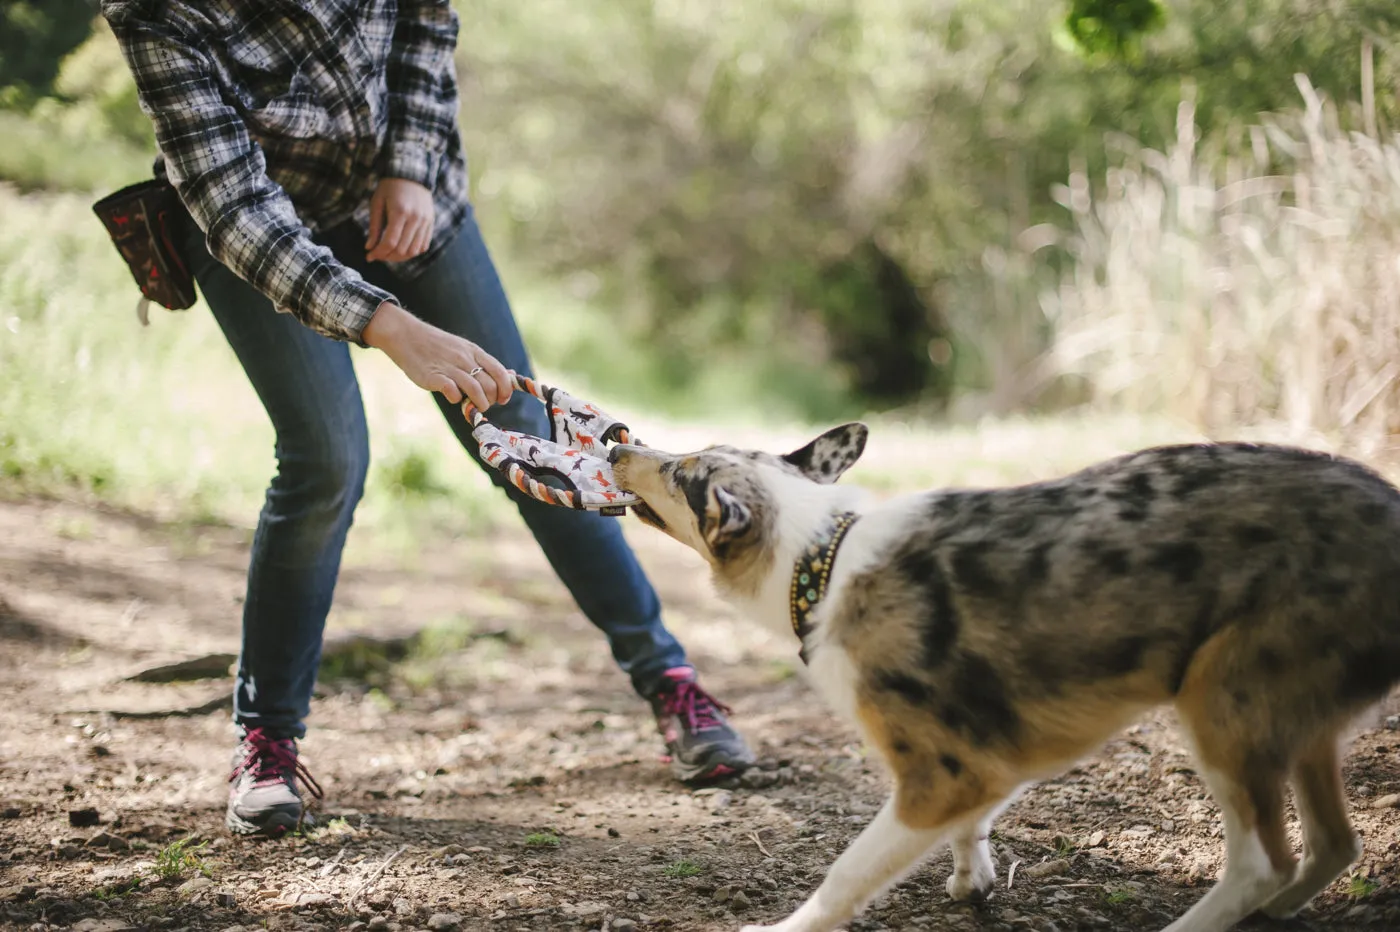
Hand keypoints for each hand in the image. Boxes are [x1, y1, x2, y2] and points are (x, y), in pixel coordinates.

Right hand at [362, 301, 512, 410]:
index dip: (506, 389)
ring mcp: (449, 367)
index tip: (503, 399)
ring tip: (475, 408)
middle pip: (490, 385)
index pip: (500, 372)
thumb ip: (484, 363)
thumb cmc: (438, 346)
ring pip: (475, 390)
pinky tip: (453, 398)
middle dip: (492, 400)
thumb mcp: (465, 349)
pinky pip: (452, 392)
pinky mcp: (434, 377)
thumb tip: (510, 375)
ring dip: (479, 404)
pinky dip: (457, 400)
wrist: (406, 336)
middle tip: (485, 404)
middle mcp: (465, 359)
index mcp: (474, 351)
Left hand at [366, 178, 435, 263]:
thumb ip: (374, 226)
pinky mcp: (431, 223)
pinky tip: (401, 249)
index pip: (390, 242)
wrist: (412, 174)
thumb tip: (369, 247)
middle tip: (377, 255)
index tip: (370, 256)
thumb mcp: (377, 203)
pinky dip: (412, 252)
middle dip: (387, 256)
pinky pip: (423, 246)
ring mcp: (425, 222)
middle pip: (402, 249)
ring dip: (400, 257)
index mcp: (400, 212)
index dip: (379, 253)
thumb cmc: (390, 187)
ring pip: (414, 251)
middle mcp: (415, 218)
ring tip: (389, 254)